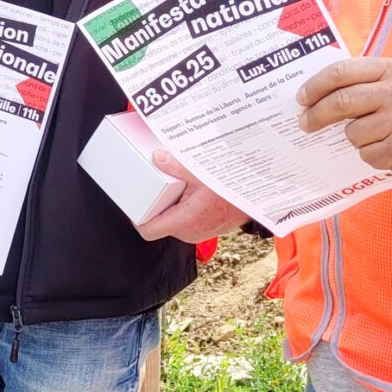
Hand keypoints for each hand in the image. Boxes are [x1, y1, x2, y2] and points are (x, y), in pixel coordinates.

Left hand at [135, 151, 249, 241]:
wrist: (258, 200)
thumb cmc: (235, 190)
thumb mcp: (203, 173)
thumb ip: (177, 166)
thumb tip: (157, 158)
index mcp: (185, 220)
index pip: (148, 230)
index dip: (137, 218)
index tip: (133, 204)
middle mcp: (189, 232)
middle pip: (158, 224)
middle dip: (154, 207)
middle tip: (154, 187)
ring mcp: (197, 233)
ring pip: (171, 223)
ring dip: (169, 207)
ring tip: (173, 188)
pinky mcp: (204, 230)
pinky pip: (184, 222)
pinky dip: (181, 209)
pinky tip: (187, 194)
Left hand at [297, 57, 391, 183]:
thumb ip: (366, 80)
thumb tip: (318, 92)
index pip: (341, 72)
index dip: (315, 85)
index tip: (301, 97)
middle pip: (340, 102)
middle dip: (315, 114)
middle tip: (305, 123)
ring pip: (351, 133)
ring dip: (355, 138)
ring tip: (376, 135)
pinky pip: (367, 154)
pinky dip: (371, 154)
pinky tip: (389, 149)